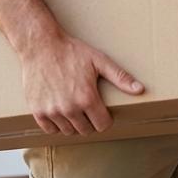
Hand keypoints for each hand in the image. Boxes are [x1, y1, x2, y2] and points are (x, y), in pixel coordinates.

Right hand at [18, 32, 143, 135]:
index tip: (102, 111)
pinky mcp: (37, 111)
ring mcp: (52, 111)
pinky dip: (56, 124)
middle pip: (86, 130)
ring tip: (74, 108)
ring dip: (73, 123)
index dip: (105, 118)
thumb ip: (120, 77)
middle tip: (87, 108)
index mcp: (87, 98)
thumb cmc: (71, 52)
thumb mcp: (99, 61)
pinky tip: (60, 111)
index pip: (102, 125)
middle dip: (90, 122)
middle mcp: (69, 108)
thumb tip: (140, 89)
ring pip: (68, 131)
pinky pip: (50, 130)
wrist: (41, 46)